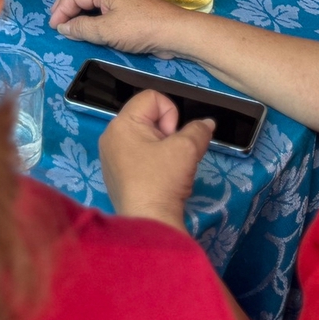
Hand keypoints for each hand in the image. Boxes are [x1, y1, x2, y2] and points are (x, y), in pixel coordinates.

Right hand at [50, 0, 197, 55]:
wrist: (175, 32)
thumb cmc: (140, 28)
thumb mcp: (106, 31)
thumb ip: (81, 28)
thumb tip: (63, 26)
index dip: (62, 9)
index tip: (53, 26)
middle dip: (68, 2)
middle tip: (57, 18)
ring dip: (80, 5)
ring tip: (70, 19)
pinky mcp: (133, 2)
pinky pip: (106, 1)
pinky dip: (94, 9)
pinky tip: (92, 19)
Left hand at [96, 88, 213, 230]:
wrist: (149, 221)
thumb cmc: (162, 181)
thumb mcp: (186, 150)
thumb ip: (198, 130)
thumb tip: (207, 123)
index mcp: (121, 123)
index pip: (152, 97)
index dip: (170, 113)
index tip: (172, 139)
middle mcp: (111, 135)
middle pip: (148, 116)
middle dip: (167, 132)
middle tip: (172, 155)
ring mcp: (111, 155)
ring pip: (145, 136)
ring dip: (162, 147)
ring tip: (167, 168)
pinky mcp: (116, 173)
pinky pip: (138, 154)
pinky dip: (152, 161)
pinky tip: (158, 178)